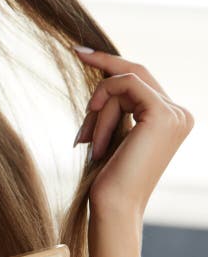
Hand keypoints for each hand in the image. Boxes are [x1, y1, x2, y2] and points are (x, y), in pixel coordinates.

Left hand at [71, 46, 193, 219]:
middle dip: (103, 68)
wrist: (113, 205)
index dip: (112, 62)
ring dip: (97, 110)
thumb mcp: (112, 131)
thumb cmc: (108, 175)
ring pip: (124, 83)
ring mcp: (175, 114)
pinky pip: (125, 85)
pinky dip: (103, 104)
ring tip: (86, 140)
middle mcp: (179, 113)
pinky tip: (94, 133)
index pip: (140, 78)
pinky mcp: (162, 114)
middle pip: (136, 72)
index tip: (81, 51)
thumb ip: (116, 105)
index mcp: (171, 118)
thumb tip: (102, 74)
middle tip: (76, 52)